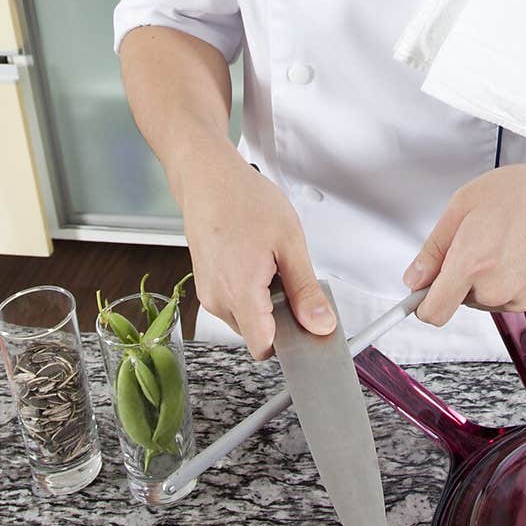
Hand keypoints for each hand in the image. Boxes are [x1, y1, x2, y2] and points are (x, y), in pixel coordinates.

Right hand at [174, 154, 335, 359]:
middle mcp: (217, 299)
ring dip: (263, 302)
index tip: (305, 323)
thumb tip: (320, 324)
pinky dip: (248, 290)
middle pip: (257, 333)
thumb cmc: (243, 200)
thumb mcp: (288, 242)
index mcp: (239, 292)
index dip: (290, 340)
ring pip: (245, 318)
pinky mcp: (205, 284)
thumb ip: (305, 290)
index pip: (264, 347)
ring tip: (267, 262)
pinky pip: (233, 301)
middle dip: (278, 315)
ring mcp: (208, 292)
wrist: (208, 178)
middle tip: (287, 276)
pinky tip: (254, 260)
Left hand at [402, 147, 525, 324]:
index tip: (418, 292)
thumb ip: (434, 247)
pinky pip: (509, 296)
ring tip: (506, 239)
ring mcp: (519, 298)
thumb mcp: (465, 203)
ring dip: (486, 276)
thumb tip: (414, 277)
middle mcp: (494, 289)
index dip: (421, 303)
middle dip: (460, 274)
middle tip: (478, 237)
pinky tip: (523, 249)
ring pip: (484, 298)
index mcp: (470, 264)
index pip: (433, 312)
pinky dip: (509, 278)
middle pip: (458, 299)